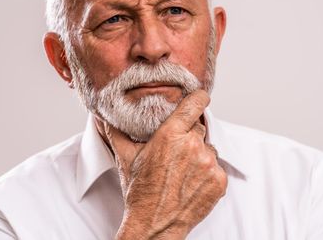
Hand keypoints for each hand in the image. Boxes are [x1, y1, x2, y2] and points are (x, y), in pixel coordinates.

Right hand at [102, 90, 227, 239]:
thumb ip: (116, 131)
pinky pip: (217, 168)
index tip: (200, 97)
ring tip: (183, 171)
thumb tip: (102, 115)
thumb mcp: (125, 158)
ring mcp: (208, 163)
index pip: (195, 103)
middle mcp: (192, 145)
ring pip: (209, 148)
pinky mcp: (219, 180)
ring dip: (200, 155)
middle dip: (191, 135)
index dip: (199, 98)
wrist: (154, 225)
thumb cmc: (139, 192)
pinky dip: (208, 173)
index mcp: (170, 134)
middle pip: (200, 127)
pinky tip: (192, 182)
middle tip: (177, 151)